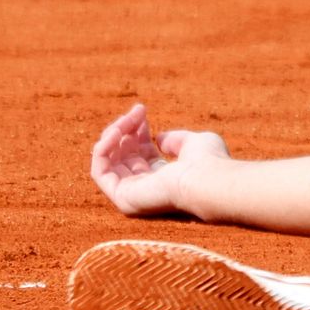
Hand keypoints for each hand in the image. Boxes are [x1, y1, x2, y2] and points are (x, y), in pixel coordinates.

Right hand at [89, 103, 231, 216]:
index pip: (140, 152)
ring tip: (126, 120)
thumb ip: (175, 139)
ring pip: (109, 160)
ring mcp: (134, 196)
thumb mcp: (194, 142)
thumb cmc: (210, 162)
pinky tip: (115, 133)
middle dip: (125, 128)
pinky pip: (99, 172)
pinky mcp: (123, 199)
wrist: (208, 180)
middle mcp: (148, 189)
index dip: (136, 129)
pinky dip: (102, 149)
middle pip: (123, 154)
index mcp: (165, 178)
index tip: (142, 110)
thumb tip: (157, 139)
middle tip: (138, 111)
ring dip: (113, 134)